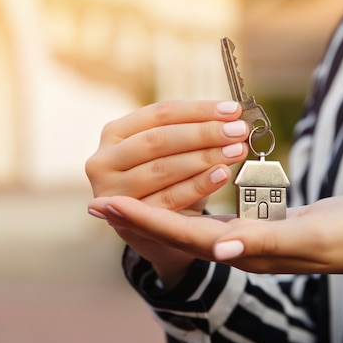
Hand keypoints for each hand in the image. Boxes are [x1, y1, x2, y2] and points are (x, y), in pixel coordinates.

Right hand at [85, 100, 249, 288]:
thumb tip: (233, 116)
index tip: (234, 110)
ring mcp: (112, 191)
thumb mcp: (173, 153)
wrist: (155, 232)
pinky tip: (222, 174)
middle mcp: (104, 160)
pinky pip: (168, 198)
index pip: (160, 113)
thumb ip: (193, 132)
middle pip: (159, 139)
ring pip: (162, 168)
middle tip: (238, 131)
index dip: (199, 110)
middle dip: (203, 133)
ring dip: (204, 157)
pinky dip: (198, 185)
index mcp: (115, 132)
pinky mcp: (126, 219)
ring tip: (236, 150)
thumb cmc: (167, 183)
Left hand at [88, 194, 342, 290]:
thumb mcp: (311, 235)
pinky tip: (171, 189)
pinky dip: (183, 199)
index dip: (142, 219)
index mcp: (245, 250)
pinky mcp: (255, 226)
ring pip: (187, 222)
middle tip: (94, 200)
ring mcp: (244, 238)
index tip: (104, 204)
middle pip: (175, 232)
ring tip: (121, 196)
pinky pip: (207, 214)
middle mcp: (237, 247)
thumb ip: (266, 240)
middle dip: (135, 217)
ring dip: (154, 208)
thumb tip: (221, 248)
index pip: (182, 234)